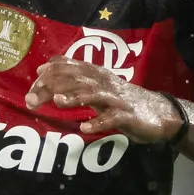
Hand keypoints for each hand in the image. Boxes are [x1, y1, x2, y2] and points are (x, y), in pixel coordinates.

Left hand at [26, 57, 183, 143]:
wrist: (161, 113)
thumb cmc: (125, 102)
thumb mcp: (100, 89)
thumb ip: (78, 83)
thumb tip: (49, 75)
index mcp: (98, 75)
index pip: (71, 67)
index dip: (51, 72)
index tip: (34, 81)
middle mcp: (106, 83)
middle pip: (76, 80)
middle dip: (53, 86)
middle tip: (33, 97)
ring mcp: (117, 99)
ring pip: (93, 94)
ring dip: (74, 97)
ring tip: (57, 102)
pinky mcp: (128, 116)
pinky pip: (112, 118)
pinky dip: (98, 122)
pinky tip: (85, 127)